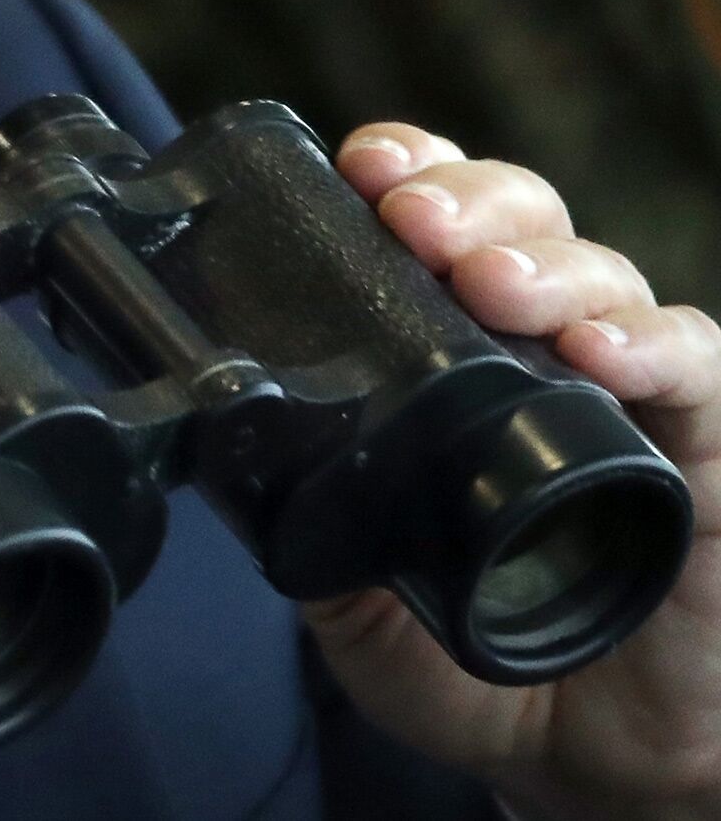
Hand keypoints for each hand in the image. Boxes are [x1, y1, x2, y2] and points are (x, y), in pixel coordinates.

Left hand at [308, 124, 720, 820]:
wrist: (587, 757)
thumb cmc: (480, 656)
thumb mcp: (358, 601)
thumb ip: (317, 530)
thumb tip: (249, 466)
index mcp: (458, 351)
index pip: (441, 225)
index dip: (409, 174)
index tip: (359, 168)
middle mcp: (545, 348)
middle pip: (520, 220)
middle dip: (463, 198)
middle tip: (409, 219)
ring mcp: (630, 389)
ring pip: (603, 276)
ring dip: (543, 264)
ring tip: (488, 281)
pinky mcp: (707, 447)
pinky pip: (699, 369)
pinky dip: (653, 347)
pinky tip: (600, 352)